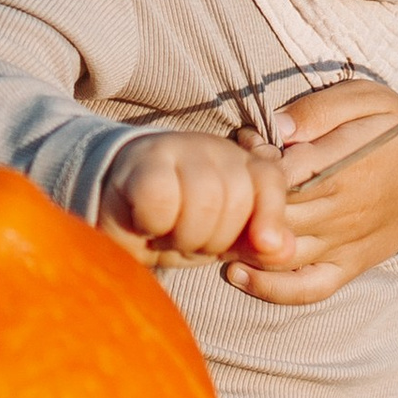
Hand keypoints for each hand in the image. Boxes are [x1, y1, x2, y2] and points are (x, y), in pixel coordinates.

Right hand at [100, 131, 296, 264]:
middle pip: (236, 198)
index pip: (269, 181)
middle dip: (214, 238)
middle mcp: (214, 149)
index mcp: (242, 164)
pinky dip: (153, 223)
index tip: (263, 246)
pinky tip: (144, 223)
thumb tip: (283, 249)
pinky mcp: (141, 160)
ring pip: (202, 199)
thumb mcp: (223, 239)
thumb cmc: (176, 226)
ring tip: (167, 233)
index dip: (270, 216)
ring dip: (183, 235)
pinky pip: (160, 199)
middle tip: (189, 239)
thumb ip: (256, 243)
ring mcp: (177, 147)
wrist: (113, 209)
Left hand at [226, 50, 397, 305]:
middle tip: (222, 185)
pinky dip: (272, 289)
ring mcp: (347, 243)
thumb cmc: (392, 126)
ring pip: (284, 254)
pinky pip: (309, 288)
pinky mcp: (351, 266)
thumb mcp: (363, 98)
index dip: (253, 166)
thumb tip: (276, 128)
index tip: (240, 148)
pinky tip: (237, 274)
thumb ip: (318, 110)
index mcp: (348, 163)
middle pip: (276, 217)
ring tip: (214, 225)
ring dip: (243, 244)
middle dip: (240, 205)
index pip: (285, 174)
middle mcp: (346, 209)